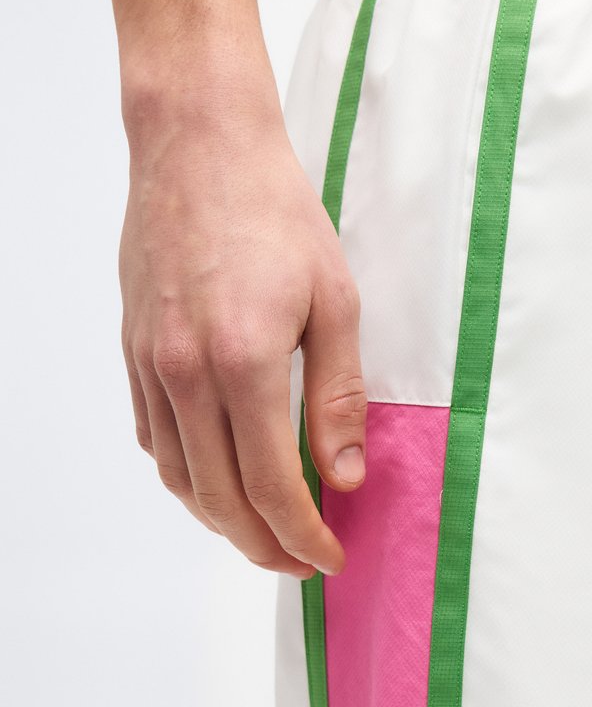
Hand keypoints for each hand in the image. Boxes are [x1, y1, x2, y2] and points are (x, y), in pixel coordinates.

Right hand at [119, 85, 365, 578]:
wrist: (197, 145)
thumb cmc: (274, 211)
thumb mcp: (334, 300)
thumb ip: (337, 396)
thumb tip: (343, 474)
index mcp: (244, 363)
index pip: (273, 486)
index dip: (304, 535)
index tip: (330, 556)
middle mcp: (186, 374)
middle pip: (221, 499)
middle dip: (265, 546)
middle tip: (300, 561)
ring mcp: (151, 365)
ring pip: (180, 478)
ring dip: (222, 520)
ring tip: (262, 532)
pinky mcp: (134, 352)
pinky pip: (154, 439)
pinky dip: (187, 476)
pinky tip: (217, 478)